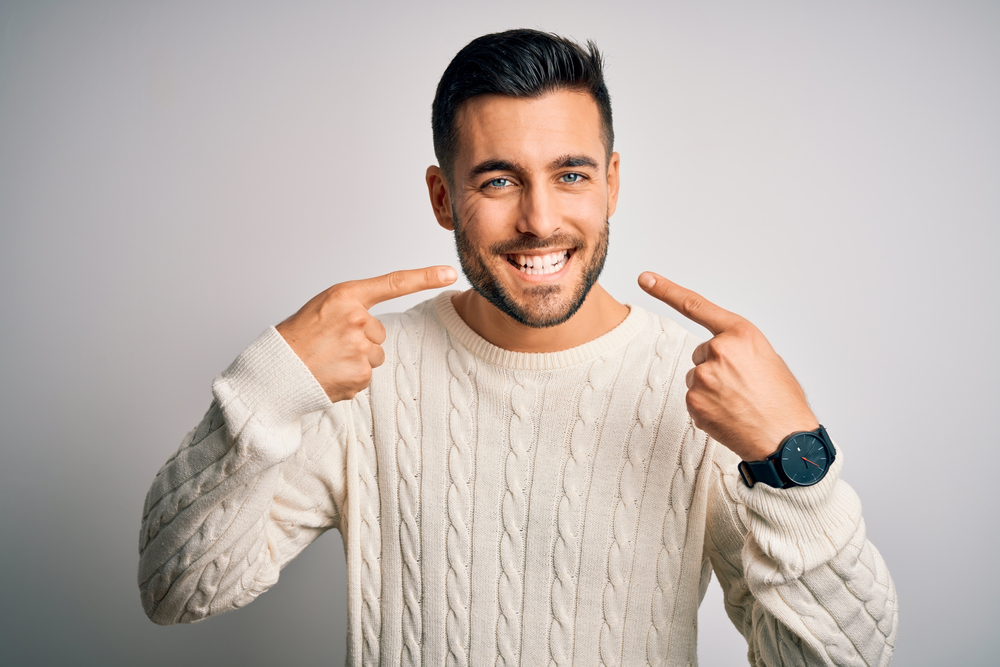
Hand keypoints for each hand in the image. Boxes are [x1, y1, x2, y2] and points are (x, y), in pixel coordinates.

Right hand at [277, 266, 456, 402]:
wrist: (276, 371)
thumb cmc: (297, 338)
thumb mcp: (323, 309)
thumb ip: (353, 311)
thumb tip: (375, 331)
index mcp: (346, 297)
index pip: (394, 283)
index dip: (425, 277)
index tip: (450, 272)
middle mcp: (357, 320)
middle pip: (379, 333)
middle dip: (360, 340)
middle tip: (330, 344)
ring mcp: (360, 349)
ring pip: (374, 355)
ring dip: (356, 360)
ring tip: (328, 360)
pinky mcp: (361, 376)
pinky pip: (366, 376)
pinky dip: (351, 378)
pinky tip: (330, 374)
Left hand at [638, 271, 817, 461]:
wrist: (786, 441)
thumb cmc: (782, 401)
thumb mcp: (768, 359)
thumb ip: (739, 348)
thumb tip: (718, 353)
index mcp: (741, 334)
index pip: (697, 306)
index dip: (667, 289)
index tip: (645, 278)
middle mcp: (719, 350)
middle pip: (701, 353)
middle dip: (717, 368)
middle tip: (743, 387)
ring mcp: (704, 376)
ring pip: (698, 377)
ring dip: (712, 389)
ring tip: (740, 403)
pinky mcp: (694, 401)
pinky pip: (694, 399)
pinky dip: (708, 408)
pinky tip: (730, 415)